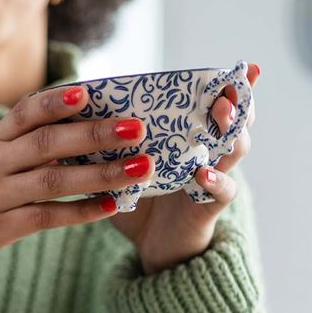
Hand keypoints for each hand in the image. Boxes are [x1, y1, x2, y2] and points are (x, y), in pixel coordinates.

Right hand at [0, 84, 154, 266]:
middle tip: (139, 127)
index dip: (61, 101)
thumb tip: (62, 130)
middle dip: (98, 134)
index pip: (28, 112)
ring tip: (140, 167)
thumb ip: (10, 144)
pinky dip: (81, 210)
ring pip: (55, 179)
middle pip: (51, 142)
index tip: (94, 91)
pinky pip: (46, 217)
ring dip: (102, 173)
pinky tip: (111, 206)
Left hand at [108, 63, 260, 274]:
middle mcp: (208, 153)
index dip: (230, 86)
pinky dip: (214, 182)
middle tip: (227, 86)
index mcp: (189, 138)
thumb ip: (109, 141)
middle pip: (234, 121)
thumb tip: (70, 113)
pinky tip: (202, 174)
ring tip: (221, 116)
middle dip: (236, 101)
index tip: (241, 66)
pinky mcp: (208, 207)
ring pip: (235, 150)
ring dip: (230, 131)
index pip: (214, 106)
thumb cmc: (137, 199)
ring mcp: (213, 178)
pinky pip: (221, 192)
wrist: (151, 246)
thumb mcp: (121, 164)